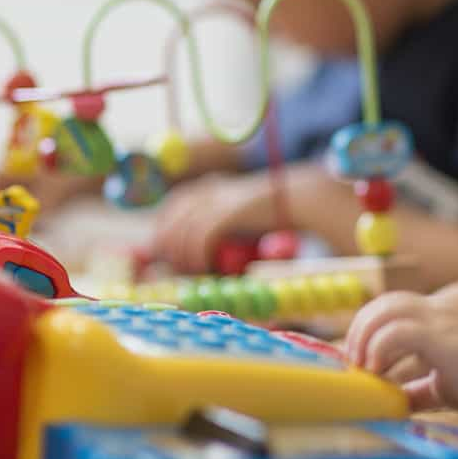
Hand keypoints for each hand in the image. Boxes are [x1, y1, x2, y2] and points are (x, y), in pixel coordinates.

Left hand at [150, 170, 281, 271]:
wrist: (294, 198)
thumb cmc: (266, 212)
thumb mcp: (234, 214)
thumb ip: (213, 222)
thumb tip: (187, 247)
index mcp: (205, 188)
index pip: (170, 210)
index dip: (163, 233)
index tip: (166, 254)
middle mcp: (206, 191)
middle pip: (171, 222)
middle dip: (168, 248)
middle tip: (178, 268)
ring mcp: (216, 200)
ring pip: (183, 232)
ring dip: (183, 256)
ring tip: (194, 270)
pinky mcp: (228, 212)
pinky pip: (201, 237)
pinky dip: (197, 255)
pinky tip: (203, 266)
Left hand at [344, 291, 457, 417]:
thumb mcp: (445, 386)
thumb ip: (419, 389)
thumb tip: (392, 404)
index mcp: (441, 316)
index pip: (393, 306)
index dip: (370, 327)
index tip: (359, 357)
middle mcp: (440, 311)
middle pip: (384, 303)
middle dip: (360, 330)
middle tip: (353, 361)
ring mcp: (441, 320)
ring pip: (385, 311)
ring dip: (365, 337)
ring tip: (363, 367)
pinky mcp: (442, 336)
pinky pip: (396, 332)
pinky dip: (379, 349)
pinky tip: (379, 372)